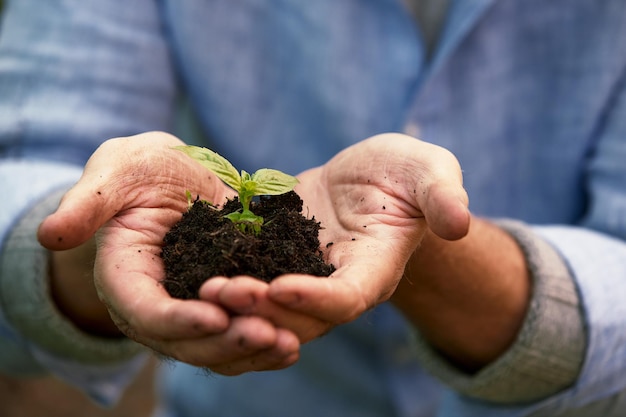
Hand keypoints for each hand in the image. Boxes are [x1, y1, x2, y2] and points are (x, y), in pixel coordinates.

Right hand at [38, 132, 299, 373]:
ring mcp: (192, 309)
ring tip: (287, 345)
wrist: (178, 177)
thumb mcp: (117, 172)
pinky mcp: (223, 305)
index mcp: (126, 277)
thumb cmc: (142, 170)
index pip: (146, 311)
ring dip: (252, 351)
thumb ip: (89, 203)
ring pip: (217, 346)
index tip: (214, 314)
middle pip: (186, 341)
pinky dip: (265, 340)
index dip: (176, 318)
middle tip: (266, 334)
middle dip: (225, 342)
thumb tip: (51, 235)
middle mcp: (157, 304)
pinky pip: (241, 332)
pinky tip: (293, 340)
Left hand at [201, 133, 468, 341]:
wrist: (370, 179)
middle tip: (220, 292)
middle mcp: (336, 285)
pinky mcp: (277, 261)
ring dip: (237, 304)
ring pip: (270, 307)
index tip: (280, 287)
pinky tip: (192, 270)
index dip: (316, 300)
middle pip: (300, 315)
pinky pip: (251, 279)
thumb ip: (443, 195)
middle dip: (262, 309)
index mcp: (375, 269)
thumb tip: (458, 223)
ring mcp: (304, 277)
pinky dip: (226, 281)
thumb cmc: (405, 174)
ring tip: (200, 288)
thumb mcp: (429, 171)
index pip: (348, 299)